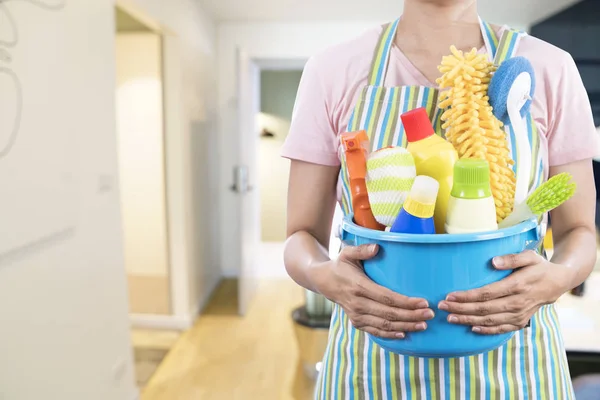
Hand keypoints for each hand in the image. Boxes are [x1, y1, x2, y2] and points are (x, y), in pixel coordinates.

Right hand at [312, 244, 433, 338]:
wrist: (323, 281)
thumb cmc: (340, 265)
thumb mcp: (347, 253)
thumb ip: (362, 250)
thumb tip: (378, 247)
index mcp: (358, 286)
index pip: (387, 298)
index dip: (406, 302)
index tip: (424, 302)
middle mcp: (357, 304)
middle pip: (389, 314)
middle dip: (412, 315)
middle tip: (430, 314)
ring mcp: (356, 315)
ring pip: (384, 325)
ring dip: (406, 326)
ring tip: (423, 325)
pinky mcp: (356, 322)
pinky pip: (376, 332)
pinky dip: (391, 335)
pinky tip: (405, 333)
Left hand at [438, 250, 571, 334]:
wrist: (558, 282)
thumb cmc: (539, 266)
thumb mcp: (529, 256)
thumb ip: (512, 258)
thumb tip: (493, 262)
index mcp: (518, 286)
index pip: (487, 293)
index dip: (467, 296)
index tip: (450, 295)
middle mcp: (518, 303)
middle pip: (484, 309)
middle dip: (461, 309)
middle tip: (442, 307)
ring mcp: (520, 314)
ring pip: (490, 320)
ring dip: (468, 320)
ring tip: (450, 318)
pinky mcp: (521, 321)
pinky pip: (502, 329)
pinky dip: (487, 330)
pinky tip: (472, 328)